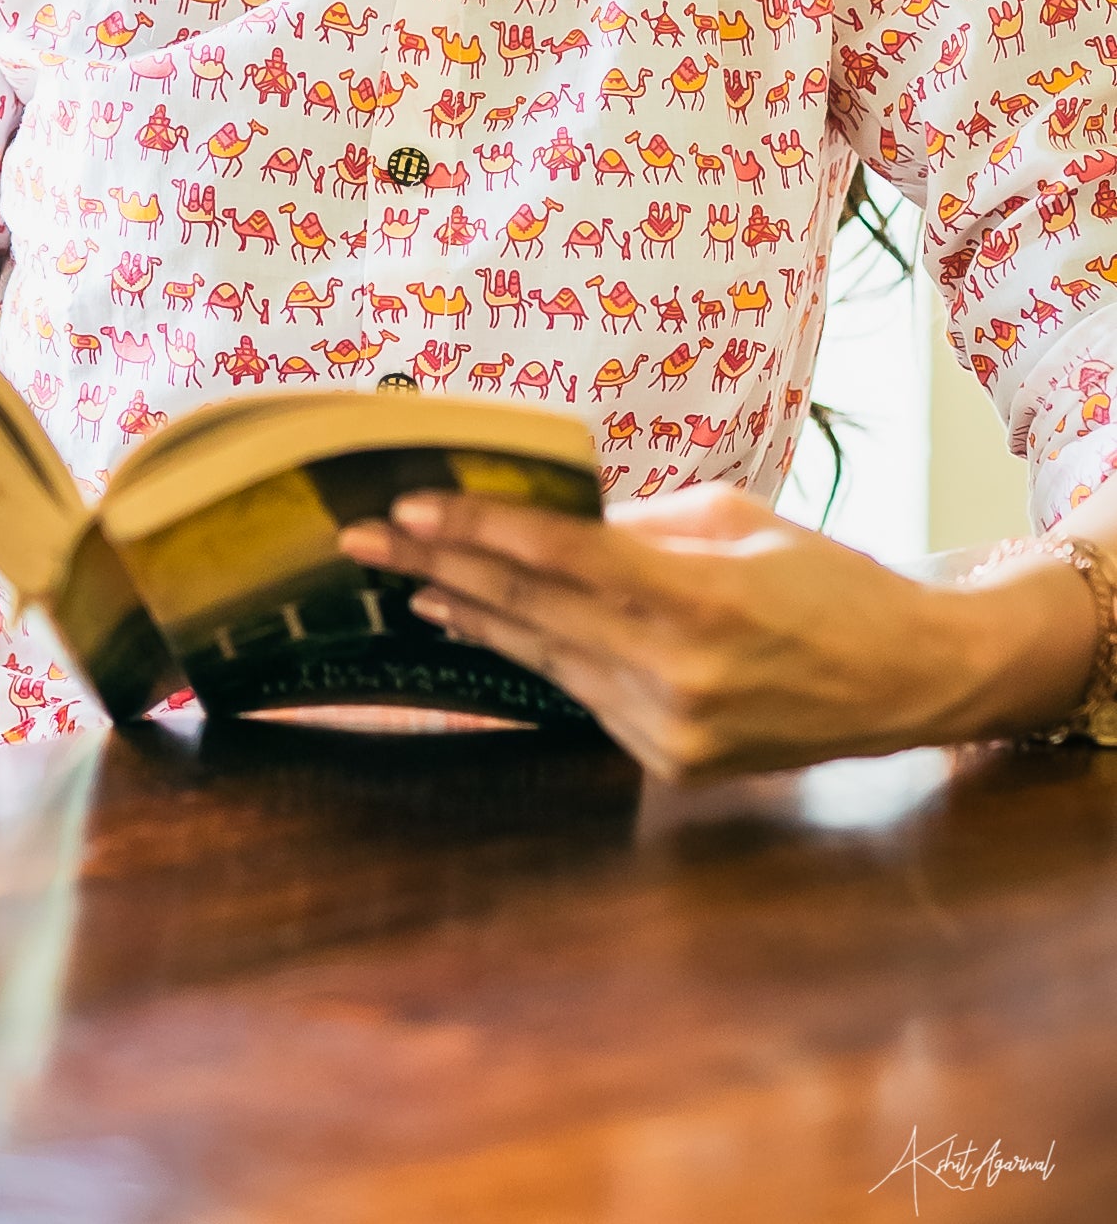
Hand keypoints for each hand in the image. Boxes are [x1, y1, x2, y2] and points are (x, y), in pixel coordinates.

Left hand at [338, 481, 1094, 781]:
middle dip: (438, 569)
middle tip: (362, 540)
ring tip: (404, 581)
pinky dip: (531, 653)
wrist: (907, 678)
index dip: (479, 531)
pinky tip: (479, 624)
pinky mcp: (669, 761)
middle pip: (531, 611)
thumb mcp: (737, 519)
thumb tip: (553, 516)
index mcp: (699, 598)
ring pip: (544, 657)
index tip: (409, 508)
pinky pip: (582, 693)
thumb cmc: (828, 578)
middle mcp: (678, 673)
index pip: (562, 559)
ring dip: (469, 614)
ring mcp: (670, 728)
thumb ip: (639, 524)